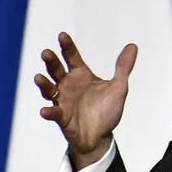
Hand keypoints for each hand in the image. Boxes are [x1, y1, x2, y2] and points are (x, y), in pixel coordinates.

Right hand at [35, 32, 136, 169]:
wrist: (101, 136)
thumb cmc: (106, 110)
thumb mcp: (118, 88)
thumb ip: (123, 67)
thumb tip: (133, 46)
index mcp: (81, 75)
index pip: (72, 57)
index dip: (67, 46)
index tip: (62, 35)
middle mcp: (68, 85)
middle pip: (56, 70)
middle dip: (51, 61)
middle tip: (46, 53)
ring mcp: (62, 100)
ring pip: (49, 89)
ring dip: (43, 83)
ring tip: (38, 78)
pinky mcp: (62, 117)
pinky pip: (53, 112)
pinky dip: (49, 111)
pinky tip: (45, 110)